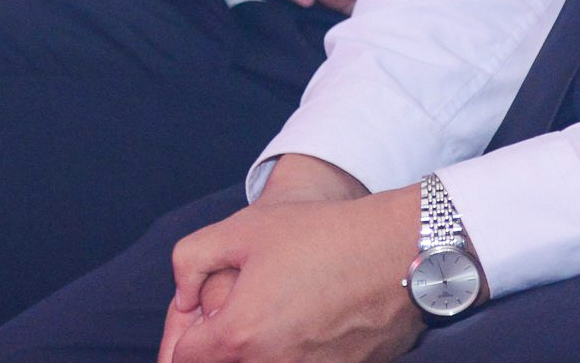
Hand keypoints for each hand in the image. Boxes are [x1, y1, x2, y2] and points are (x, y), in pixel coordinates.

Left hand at [159, 182, 422, 362]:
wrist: (398, 252)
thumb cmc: (322, 234)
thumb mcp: (243, 229)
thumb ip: (191, 261)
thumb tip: (184, 297)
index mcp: (239, 334)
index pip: (182, 360)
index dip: (180, 340)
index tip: (191, 325)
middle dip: (215, 350)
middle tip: (222, 322)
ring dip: (254, 353)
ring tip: (272, 314)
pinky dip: (289, 355)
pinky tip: (306, 323)